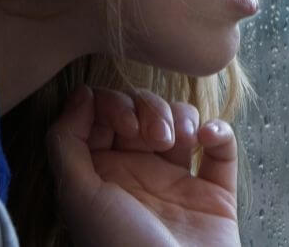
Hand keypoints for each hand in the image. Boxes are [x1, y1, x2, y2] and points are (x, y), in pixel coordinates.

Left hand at [46, 85, 239, 246]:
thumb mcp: (77, 196)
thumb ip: (66, 141)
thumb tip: (80, 93)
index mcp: (101, 175)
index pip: (104, 115)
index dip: (113, 105)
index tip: (122, 121)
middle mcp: (138, 173)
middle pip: (143, 111)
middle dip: (149, 109)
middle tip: (153, 136)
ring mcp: (179, 181)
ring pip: (182, 120)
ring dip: (182, 116)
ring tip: (179, 141)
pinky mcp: (216, 191)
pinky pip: (222, 146)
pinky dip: (219, 131)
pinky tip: (208, 138)